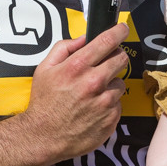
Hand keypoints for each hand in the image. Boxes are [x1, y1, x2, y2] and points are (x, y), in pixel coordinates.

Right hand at [20, 23, 128, 160]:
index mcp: (78, 67)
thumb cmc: (44, 102)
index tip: (122, 29)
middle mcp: (94, 83)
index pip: (107, 41)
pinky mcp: (111, 119)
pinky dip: (109, 104)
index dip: (119, 31)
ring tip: (92, 94)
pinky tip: (93, 109)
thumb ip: (64, 48)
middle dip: (115, 58)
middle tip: (104, 65)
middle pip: (121, 59)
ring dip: (110, 85)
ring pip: (120, 83)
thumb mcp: (44, 69)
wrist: (44, 137)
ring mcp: (105, 102)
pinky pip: (118, 104)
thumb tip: (84, 38)